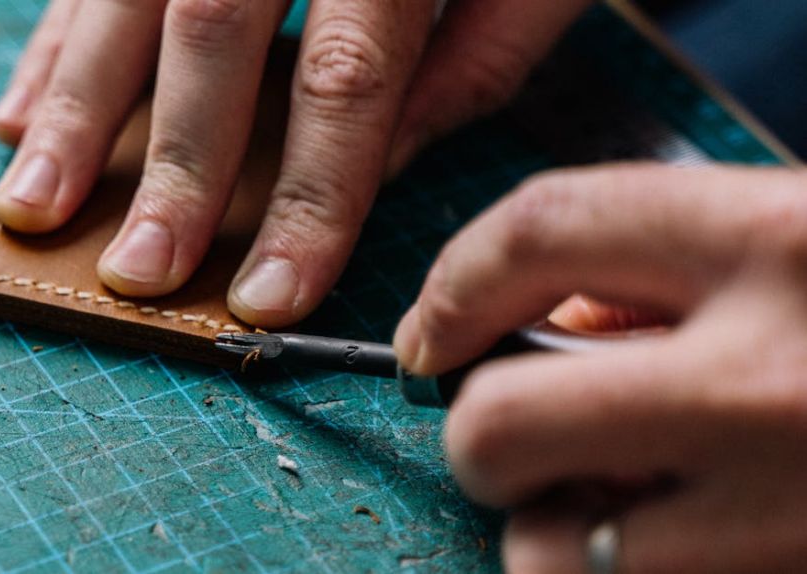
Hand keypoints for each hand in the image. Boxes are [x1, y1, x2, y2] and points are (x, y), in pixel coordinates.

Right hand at [0, 0, 590, 326]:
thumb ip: (474, 56)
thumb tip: (386, 159)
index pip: (345, 78)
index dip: (308, 197)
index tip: (272, 297)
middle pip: (211, 37)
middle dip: (175, 168)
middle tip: (138, 275)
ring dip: (70, 111)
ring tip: (31, 209)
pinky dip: (53, 47)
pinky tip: (18, 117)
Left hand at [394, 164, 806, 571]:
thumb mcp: (793, 245)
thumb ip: (661, 269)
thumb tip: (526, 334)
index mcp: (775, 240)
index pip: (541, 230)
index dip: (452, 286)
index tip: (425, 336)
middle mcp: (770, 372)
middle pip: (499, 420)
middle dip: (477, 436)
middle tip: (509, 438)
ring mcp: (785, 503)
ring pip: (547, 554)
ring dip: (547, 530)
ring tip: (611, 499)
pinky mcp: (785, 573)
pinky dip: (610, 566)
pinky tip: (669, 536)